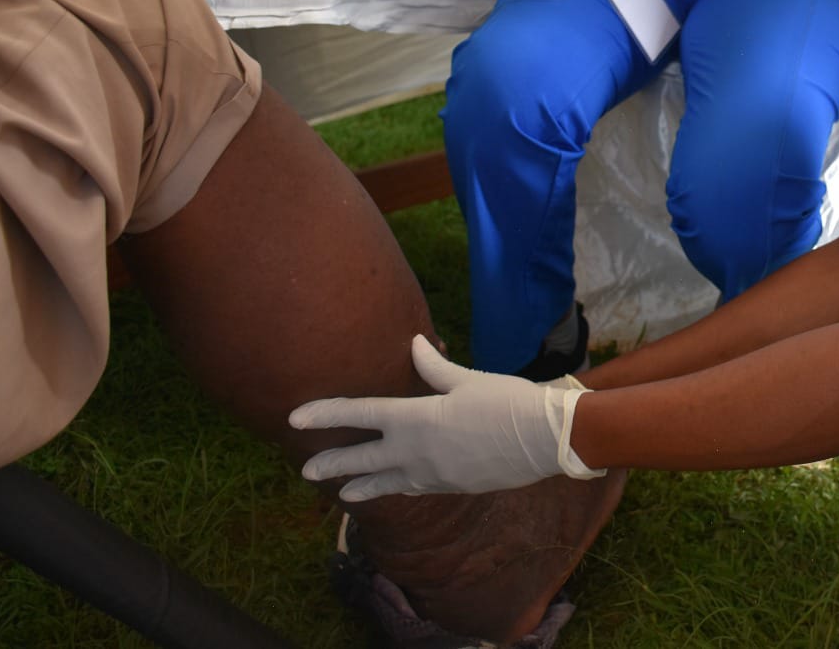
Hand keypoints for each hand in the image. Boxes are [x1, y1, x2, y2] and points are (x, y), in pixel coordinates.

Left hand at [289, 335, 604, 502]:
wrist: (543, 439)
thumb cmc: (506, 402)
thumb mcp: (466, 380)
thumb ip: (434, 367)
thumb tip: (413, 344)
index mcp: (415, 418)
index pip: (359, 414)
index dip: (325, 414)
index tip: (295, 418)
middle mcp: (415, 451)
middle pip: (361, 458)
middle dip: (331, 463)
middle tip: (305, 470)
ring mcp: (431, 473)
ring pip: (385, 483)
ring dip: (360, 486)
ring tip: (342, 494)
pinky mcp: (450, 485)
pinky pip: (413, 488)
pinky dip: (396, 489)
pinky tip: (391, 490)